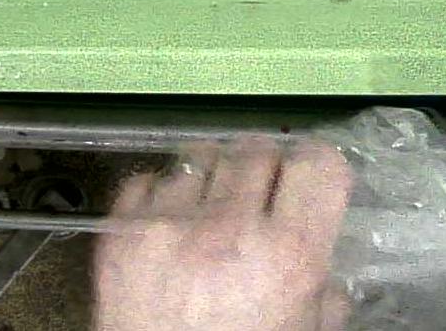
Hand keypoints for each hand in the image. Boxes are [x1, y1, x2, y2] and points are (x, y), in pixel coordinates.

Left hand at [94, 136, 353, 330]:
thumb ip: (321, 297)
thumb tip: (323, 272)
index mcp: (288, 255)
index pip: (318, 163)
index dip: (317, 168)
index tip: (309, 180)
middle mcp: (230, 228)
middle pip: (258, 149)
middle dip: (264, 169)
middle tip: (260, 196)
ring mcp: (170, 225)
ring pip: (202, 155)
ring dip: (212, 177)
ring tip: (210, 208)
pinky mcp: (121, 231)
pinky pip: (150, 180)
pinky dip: (162, 196)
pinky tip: (169, 226)